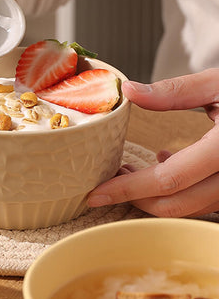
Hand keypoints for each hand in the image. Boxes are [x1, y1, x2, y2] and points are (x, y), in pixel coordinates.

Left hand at [87, 69, 218, 216]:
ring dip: (152, 195)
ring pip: (187, 208)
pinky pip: (203, 200)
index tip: (94, 194)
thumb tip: (130, 92)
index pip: (165, 181)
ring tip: (130, 171)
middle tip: (110, 181)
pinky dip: (176, 190)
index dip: (125, 191)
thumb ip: (176, 91)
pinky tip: (165, 164)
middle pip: (174, 205)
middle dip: (135, 199)